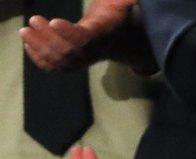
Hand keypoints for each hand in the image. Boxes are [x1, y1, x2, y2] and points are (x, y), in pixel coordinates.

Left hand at [20, 0, 154, 71]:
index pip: (84, 38)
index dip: (68, 32)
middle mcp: (91, 52)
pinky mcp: (70, 65)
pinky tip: (28, 45)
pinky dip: (38, 58)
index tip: (54, 21)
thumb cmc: (113, 17)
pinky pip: (53, 67)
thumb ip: (123, 2)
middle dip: (48, 37)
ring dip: (39, 46)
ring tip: (24, 31)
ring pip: (58, 60)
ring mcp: (80, 61)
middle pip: (68, 51)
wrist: (114, 39)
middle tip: (33, 20)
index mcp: (100, 36)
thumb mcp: (120, 6)